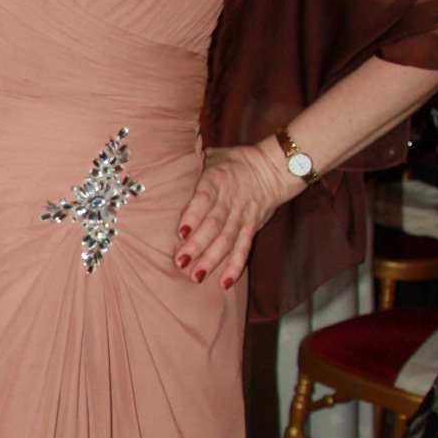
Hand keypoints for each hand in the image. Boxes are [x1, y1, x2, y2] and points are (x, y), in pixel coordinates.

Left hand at [175, 140, 294, 290]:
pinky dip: (236, 265)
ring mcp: (242, 215)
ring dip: (212, 259)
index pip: (205, 198)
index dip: (193, 215)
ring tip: (197, 276)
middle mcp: (230, 199)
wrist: (272, 168)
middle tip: (181, 261)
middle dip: (198, 244)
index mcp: (217, 179)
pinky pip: (244, 248)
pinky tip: (225, 282)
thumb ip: (193, 165)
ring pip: (227, 240)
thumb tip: (165, 167)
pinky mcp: (252, 227)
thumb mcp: (213, 156)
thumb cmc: (234, 162)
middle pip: (214, 224)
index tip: (181, 231)